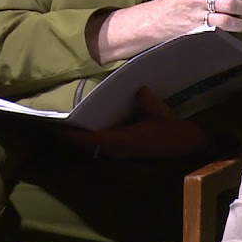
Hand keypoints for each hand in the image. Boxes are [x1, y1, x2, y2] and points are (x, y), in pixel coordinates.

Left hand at [56, 87, 211, 158]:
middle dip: (69, 134)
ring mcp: (121, 151)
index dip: (69, 134)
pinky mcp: (125, 149)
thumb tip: (138, 89)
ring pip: (92, 145)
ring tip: (66, 120)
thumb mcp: (160, 113)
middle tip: (52, 119)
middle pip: (85, 144)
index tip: (52, 124)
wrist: (188, 147)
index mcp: (121, 142)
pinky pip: (102, 142)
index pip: (88, 140)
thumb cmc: (173, 132)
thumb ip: (147, 101)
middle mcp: (117, 150)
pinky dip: (91, 135)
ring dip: (79, 136)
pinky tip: (89, 123)